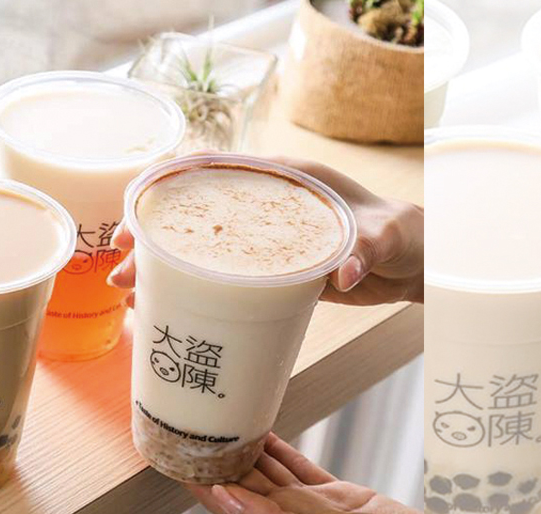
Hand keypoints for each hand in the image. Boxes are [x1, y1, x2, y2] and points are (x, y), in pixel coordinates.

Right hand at [107, 155, 423, 306]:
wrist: (420, 262)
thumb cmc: (407, 233)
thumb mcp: (389, 233)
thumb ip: (367, 245)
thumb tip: (345, 272)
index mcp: (284, 178)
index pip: (212, 174)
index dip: (167, 191)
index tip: (136, 219)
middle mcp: (265, 205)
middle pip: (194, 217)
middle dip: (152, 242)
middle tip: (120, 270)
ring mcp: (264, 240)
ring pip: (201, 251)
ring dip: (163, 272)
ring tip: (130, 296)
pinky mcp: (269, 273)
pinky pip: (220, 280)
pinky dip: (191, 294)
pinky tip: (166, 312)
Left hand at [187, 434, 423, 513]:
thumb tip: (227, 501)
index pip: (231, 506)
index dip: (203, 486)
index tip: (177, 462)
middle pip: (244, 485)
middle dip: (217, 462)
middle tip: (193, 431)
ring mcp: (315, 507)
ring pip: (269, 472)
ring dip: (244, 451)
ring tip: (220, 425)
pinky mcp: (338, 495)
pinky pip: (299, 467)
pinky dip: (279, 449)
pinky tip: (263, 433)